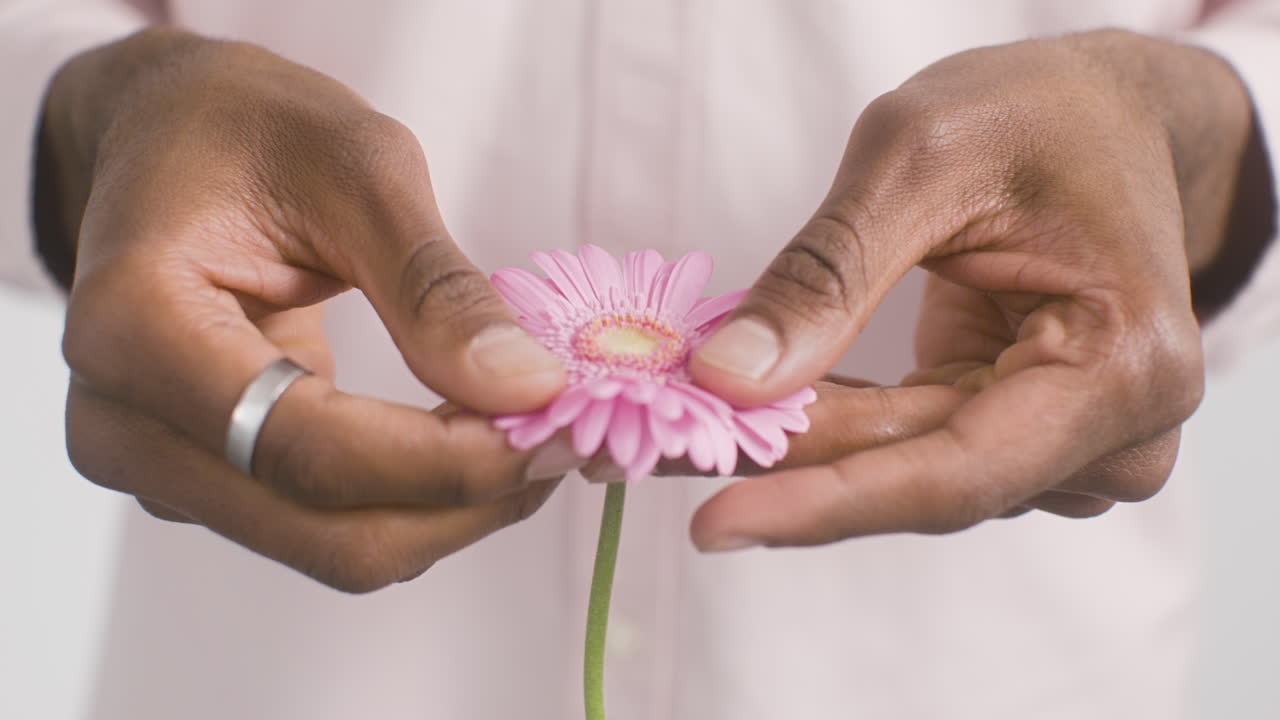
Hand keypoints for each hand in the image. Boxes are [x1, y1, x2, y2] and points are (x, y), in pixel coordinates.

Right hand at [42, 30, 575, 590]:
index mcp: (133, 330)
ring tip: (532, 431)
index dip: (447, 461)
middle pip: (327, 530)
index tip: (557, 426)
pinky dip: (417, 496)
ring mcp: (159, 464)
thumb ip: (435, 287)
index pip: (308, 451)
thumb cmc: (251, 129)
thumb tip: (527, 387)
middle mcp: (123, 425)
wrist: (168, 136)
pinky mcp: (207, 478)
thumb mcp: (357, 169)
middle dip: (465, 501)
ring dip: (451, 509)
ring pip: (336, 544)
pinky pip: (328, 521)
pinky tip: (473, 435)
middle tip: (566, 437)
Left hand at [688, 30, 1256, 549]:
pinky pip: (909, 445)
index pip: (956, 471)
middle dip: (782, 468)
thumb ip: (827, 277)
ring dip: (797, 449)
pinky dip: (830, 425)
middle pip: (920, 477)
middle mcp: (1116, 433)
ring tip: (679, 429)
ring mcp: (1072, 442)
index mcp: (1124, 365)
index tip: (716, 521)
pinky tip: (749, 414)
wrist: (1111, 115)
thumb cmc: (1040, 114)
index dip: (828, 501)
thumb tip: (729, 379)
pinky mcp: (1020, 430)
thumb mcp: (920, 159)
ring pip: (906, 470)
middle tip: (651, 453)